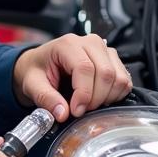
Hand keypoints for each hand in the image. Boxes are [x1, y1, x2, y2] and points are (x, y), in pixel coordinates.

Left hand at [12, 34, 131, 122]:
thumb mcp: (32, 84)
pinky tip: (100, 99)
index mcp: (68, 44)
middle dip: (95, 99)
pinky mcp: (113, 60)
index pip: (85, 68)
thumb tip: (62, 114)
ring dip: (107, 98)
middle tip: (81, 110)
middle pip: (105, 73)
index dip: (83, 94)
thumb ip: (46, 99)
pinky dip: (116, 95)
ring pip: (118, 77)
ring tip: (89, 104)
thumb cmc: (37, 70)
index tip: (76, 111)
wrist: (41, 64)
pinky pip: (125, 80)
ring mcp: (104, 49)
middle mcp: (90, 42)